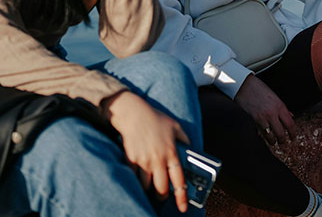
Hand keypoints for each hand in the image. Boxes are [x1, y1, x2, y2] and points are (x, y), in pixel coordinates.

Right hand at [101, 90, 190, 211]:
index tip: (183, 207)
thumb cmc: (155, 118)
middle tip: (163, 196)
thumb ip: (184, 139)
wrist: (133, 114)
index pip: (179, 180)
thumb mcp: (175, 126)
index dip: (182, 196)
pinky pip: (134, 177)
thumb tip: (190, 149)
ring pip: (146, 187)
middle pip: (161, 189)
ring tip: (151, 187)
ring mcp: (143, 161)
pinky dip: (137, 180)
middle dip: (163, 197)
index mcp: (171, 153)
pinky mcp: (131, 160)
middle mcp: (158, 160)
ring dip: (149, 190)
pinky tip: (139, 177)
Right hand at [234, 74, 295, 144]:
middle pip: (281, 133)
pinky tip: (263, 137)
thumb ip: (282, 108)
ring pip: (270, 136)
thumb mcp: (274, 96)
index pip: (290, 124)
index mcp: (280, 106)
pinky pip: (260, 133)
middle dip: (282, 140)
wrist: (244, 85)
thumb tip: (290, 116)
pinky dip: (262, 137)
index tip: (293, 137)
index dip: (293, 134)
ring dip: (272, 141)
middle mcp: (272, 113)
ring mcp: (262, 117)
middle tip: (282, 142)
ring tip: (272, 142)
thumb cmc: (258, 89)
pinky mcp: (253, 120)